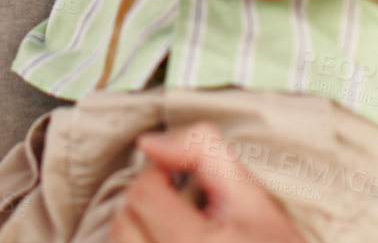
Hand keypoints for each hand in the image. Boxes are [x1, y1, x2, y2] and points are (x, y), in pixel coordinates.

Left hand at [111, 123, 305, 242]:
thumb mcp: (252, 196)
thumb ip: (202, 149)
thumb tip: (149, 143)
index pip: (143, 195)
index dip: (157, 174)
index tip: (179, 177)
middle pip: (124, 222)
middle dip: (145, 202)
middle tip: (180, 204)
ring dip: (137, 228)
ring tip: (174, 228)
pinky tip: (167, 241)